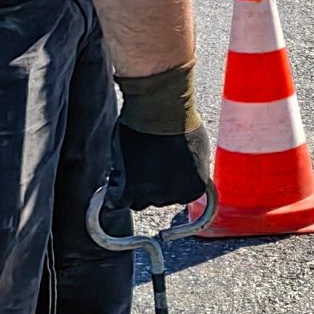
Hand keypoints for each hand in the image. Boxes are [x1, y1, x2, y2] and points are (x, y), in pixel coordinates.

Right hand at [114, 62, 215, 212]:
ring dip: (135, 189)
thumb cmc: (181, 121)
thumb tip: (186, 172)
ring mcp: (150, 195)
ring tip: (132, 166)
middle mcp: (174, 196)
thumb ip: (192, 168)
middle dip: (153, 185)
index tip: (163, 170)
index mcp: (194, 188)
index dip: (169, 183)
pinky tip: (116, 182)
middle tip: (146, 163)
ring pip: (138, 202)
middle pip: (159, 200)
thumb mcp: (198, 149)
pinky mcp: (128, 189)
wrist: (160, 111)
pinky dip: (116, 196)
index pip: (179, 197)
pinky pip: (118, 202)